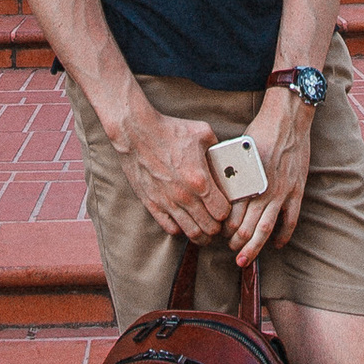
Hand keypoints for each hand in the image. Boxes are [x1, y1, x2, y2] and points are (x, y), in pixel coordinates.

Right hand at [113, 104, 231, 241]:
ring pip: (191, 233)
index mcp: (200, 180)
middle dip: (216, 226)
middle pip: (209, 228)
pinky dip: (180, 228)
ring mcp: (167, 202)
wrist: (136, 132)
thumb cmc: (169, 130)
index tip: (225, 207)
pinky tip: (184, 220)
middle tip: (217, 220)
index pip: (222, 212)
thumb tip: (226, 159)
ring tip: (204, 228)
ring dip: (201, 234)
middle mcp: (185, 196)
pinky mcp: (152, 204)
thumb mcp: (203, 133)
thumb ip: (218, 149)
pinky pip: (170, 228)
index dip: (226, 212)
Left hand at [225, 91, 315, 266]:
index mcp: (246, 180)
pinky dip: (283, 236)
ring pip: (265, 229)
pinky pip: (290, 220)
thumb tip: (218, 190)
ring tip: (245, 258)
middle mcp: (262, 190)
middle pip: (246, 227)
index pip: (231, 214)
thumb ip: (230, 173)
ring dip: (254, 247)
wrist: (288, 119)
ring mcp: (281, 193)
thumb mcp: (238, 150)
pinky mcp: (296, 191)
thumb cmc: (259, 131)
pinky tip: (276, 244)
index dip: (224, 229)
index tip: (219, 234)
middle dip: (236, 244)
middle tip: (231, 251)